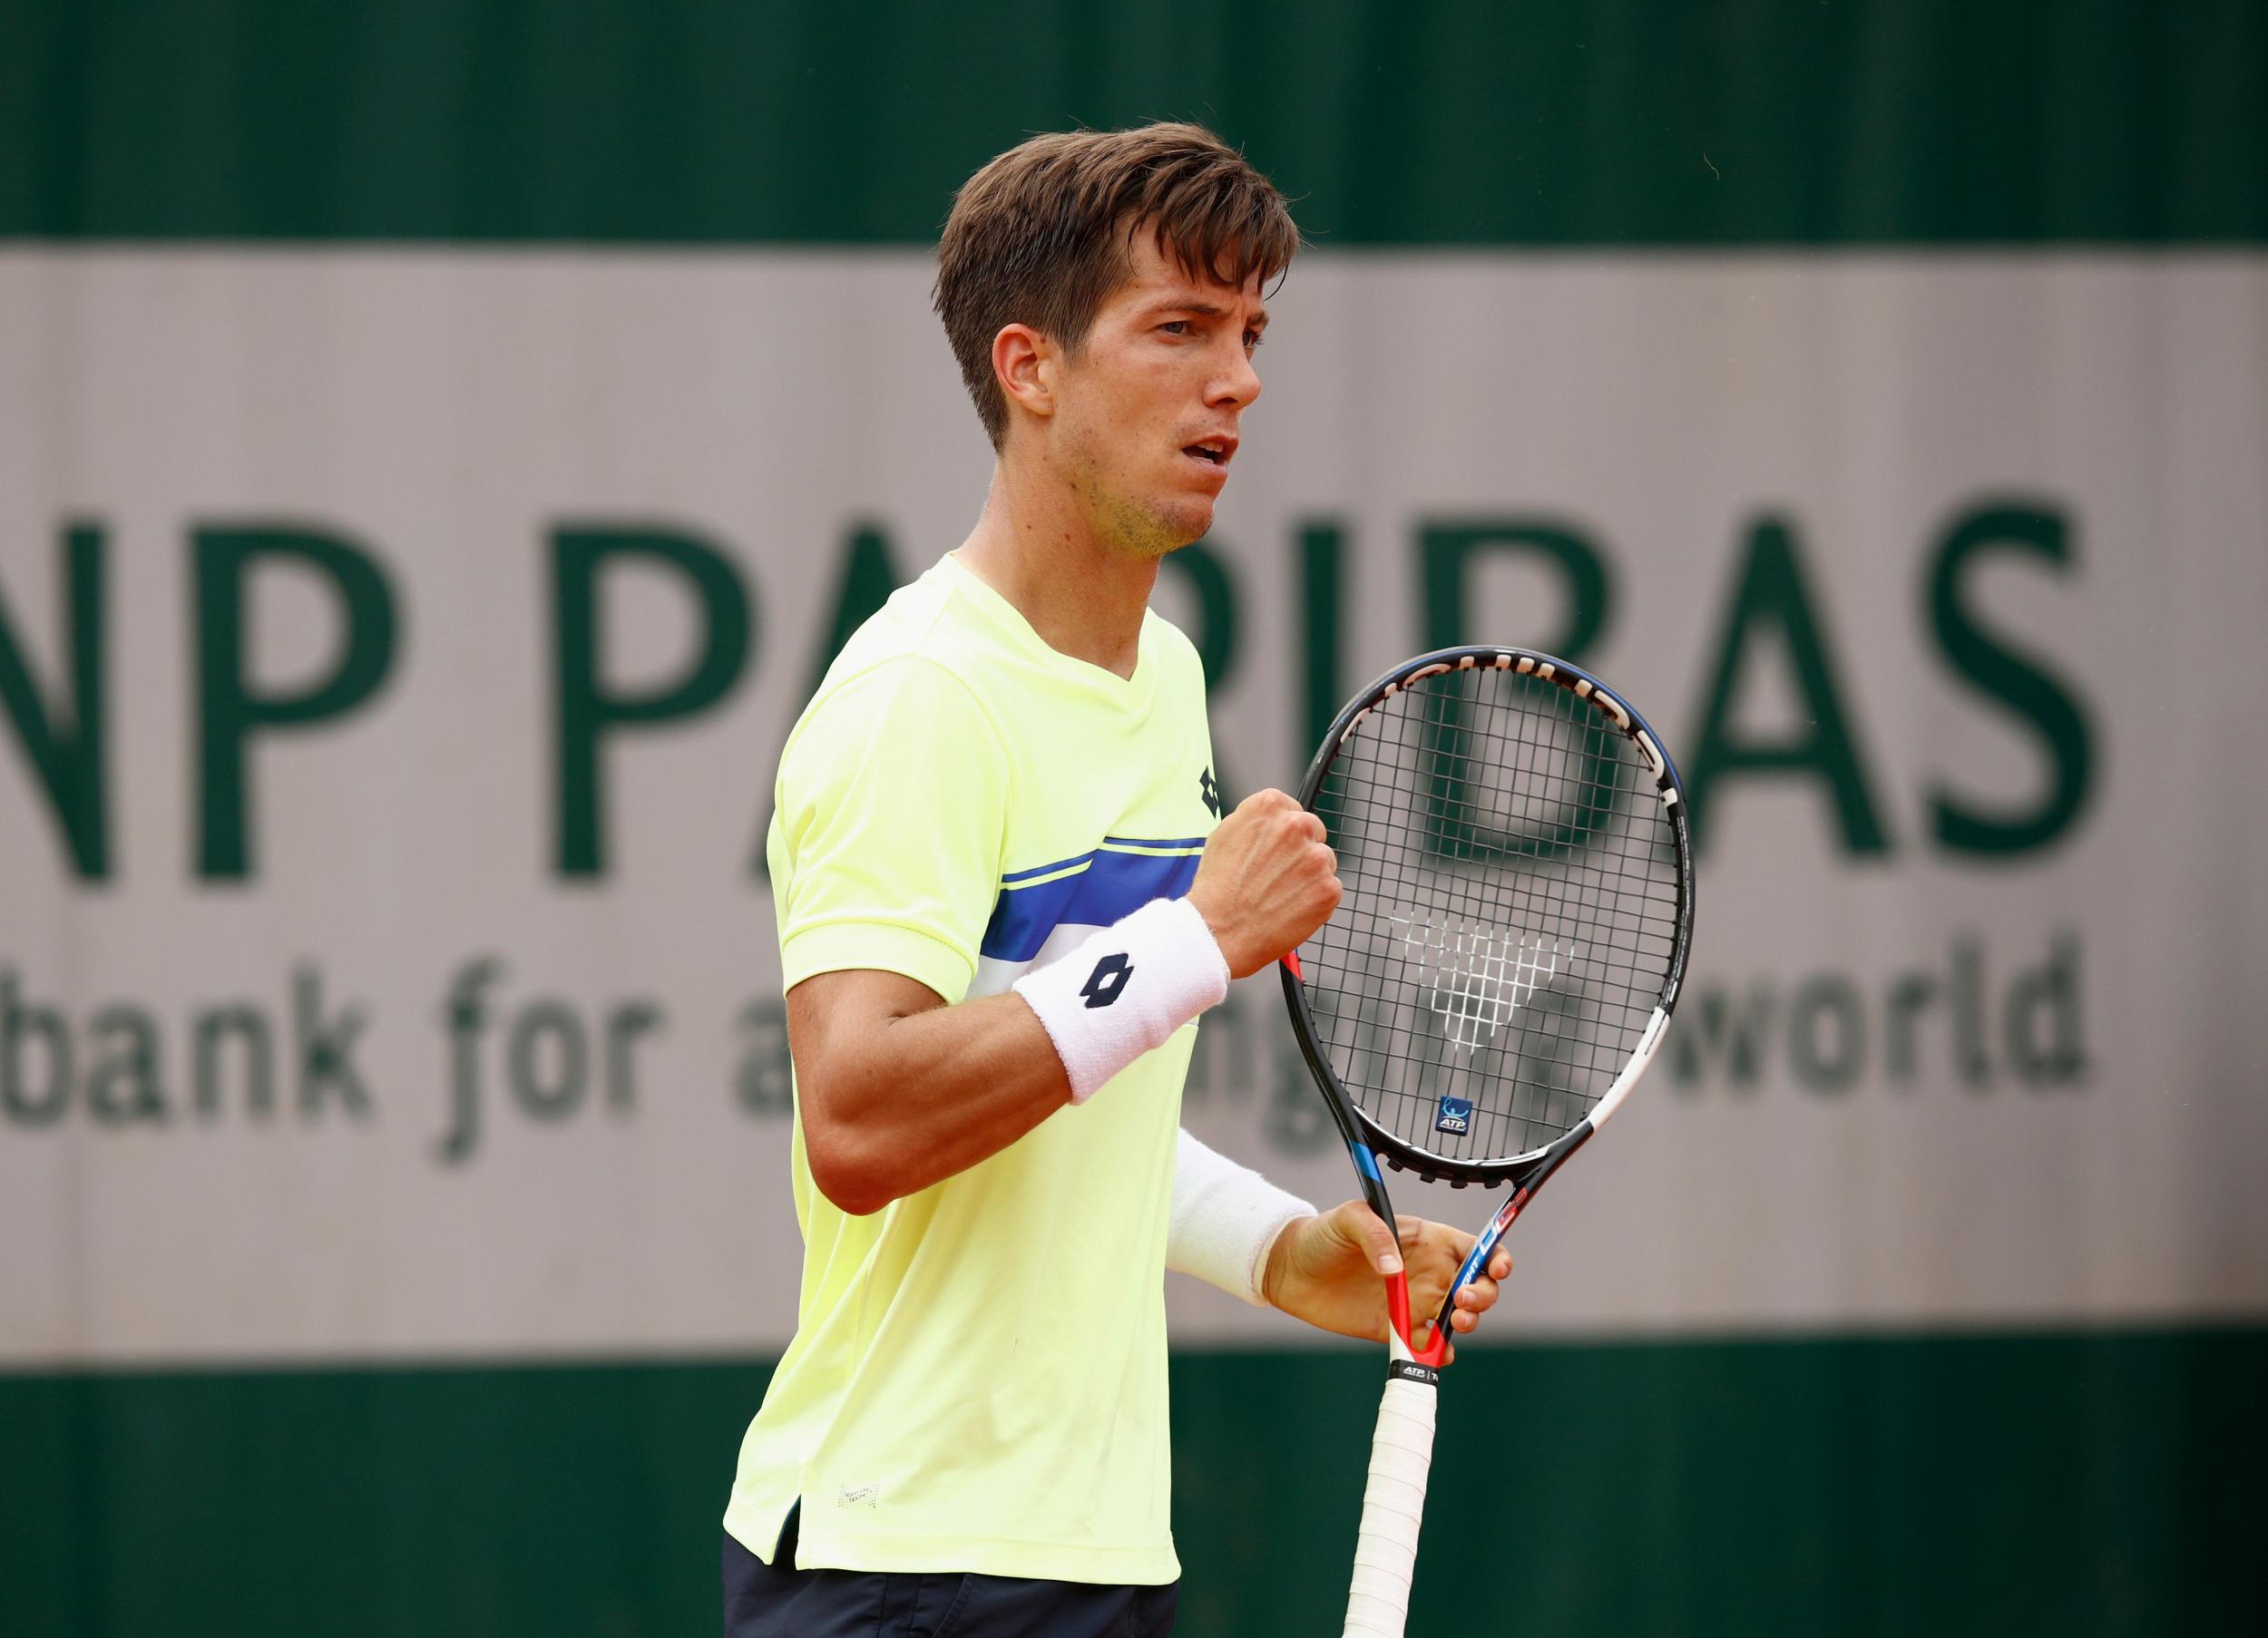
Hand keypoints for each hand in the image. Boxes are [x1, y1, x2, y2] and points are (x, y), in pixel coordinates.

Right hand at [1186, 789, 1340, 977]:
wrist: (1219, 932)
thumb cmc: (1216, 888)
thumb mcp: (1224, 835)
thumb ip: (1254, 820)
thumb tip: (1273, 820)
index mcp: (1269, 806)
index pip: (1292, 809)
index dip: (1283, 832)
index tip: (1275, 848)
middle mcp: (1296, 825)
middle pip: (1313, 831)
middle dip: (1301, 850)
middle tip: (1279, 874)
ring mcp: (1316, 858)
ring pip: (1324, 861)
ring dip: (1310, 874)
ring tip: (1280, 894)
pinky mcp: (1328, 888)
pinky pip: (1331, 888)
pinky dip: (1315, 899)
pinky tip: (1290, 908)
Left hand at [1259, 1200, 1512, 1362]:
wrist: (1290, 1270)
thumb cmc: (1321, 1235)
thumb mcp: (1348, 1219)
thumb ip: (1375, 1235)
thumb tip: (1395, 1271)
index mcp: (1426, 1240)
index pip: (1474, 1248)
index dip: (1494, 1258)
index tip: (1496, 1269)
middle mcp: (1428, 1272)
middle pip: (1477, 1286)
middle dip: (1483, 1296)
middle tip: (1461, 1301)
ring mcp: (1415, 1303)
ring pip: (1459, 1319)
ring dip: (1467, 1324)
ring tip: (1452, 1323)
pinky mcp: (1397, 1330)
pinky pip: (1429, 1346)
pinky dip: (1440, 1353)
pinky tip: (1436, 1352)